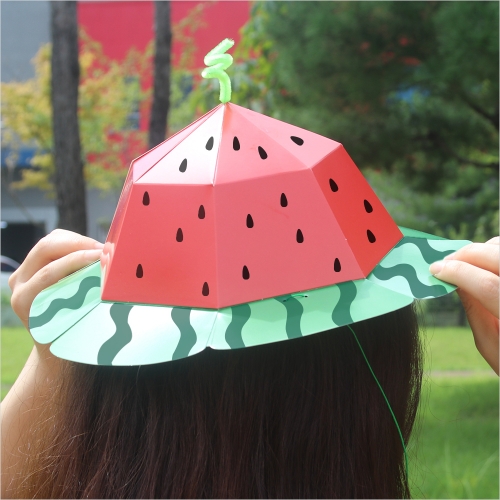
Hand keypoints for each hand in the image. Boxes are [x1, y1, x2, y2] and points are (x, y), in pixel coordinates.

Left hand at [9, 229, 102, 332]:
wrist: (53, 346)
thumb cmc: (71, 339)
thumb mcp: (78, 325)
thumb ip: (89, 300)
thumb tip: (110, 278)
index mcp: (25, 301)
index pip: (49, 271)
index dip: (78, 259)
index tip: (103, 257)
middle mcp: (19, 284)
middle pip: (45, 247)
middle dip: (78, 243)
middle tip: (104, 250)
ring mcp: (25, 272)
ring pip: (51, 240)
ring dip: (78, 242)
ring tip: (101, 252)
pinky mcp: (35, 264)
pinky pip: (55, 244)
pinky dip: (76, 244)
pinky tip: (92, 253)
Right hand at [430, 237, 498, 374]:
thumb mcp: (491, 345)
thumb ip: (474, 310)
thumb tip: (454, 280)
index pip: (487, 285)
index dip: (457, 273)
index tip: (435, 270)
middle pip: (496, 257)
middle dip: (465, 254)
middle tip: (445, 263)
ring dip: (482, 250)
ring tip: (465, 263)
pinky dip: (495, 251)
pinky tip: (486, 262)